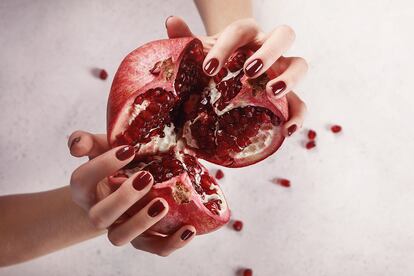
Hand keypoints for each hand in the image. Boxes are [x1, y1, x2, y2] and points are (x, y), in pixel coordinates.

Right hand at [68, 131, 195, 255]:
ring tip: (163, 204)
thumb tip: (76, 146)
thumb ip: (87, 141)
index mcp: (85, 188)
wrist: (124, 183)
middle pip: (99, 217)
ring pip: (121, 237)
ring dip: (142, 223)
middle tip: (146, 177)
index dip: (101, 166)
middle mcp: (98, 212)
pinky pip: (153, 248)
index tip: (128, 150)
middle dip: (123, 199)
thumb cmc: (116, 163)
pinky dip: (171, 243)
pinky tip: (188, 229)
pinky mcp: (142, 238)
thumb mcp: (102, 147)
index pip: (82, 180)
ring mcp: (120, 227)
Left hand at [166, 16, 306, 136]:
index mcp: (247, 33)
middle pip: (283, 36)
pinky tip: (286, 129)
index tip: (209, 69)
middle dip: (268, 52)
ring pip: (300, 64)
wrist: (231, 69)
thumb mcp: (201, 51)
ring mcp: (282, 69)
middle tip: (250, 71)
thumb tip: (171, 21)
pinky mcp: (289, 94)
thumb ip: (187, 39)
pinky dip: (298, 114)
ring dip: (290, 77)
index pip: (241, 30)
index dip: (226, 46)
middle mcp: (269, 47)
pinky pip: (301, 102)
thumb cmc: (217, 60)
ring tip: (273, 92)